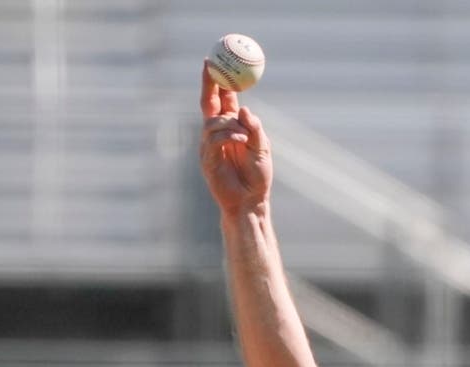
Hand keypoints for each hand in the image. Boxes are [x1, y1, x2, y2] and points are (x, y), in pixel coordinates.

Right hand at [199, 61, 272, 215]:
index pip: (220, 99)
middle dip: (209, 84)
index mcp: (230, 128)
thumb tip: (243, 109)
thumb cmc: (257, 176)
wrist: (251, 202)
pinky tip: (242, 140)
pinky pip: (214, 140)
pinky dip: (229, 136)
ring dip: (230, 124)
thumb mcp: (262, 148)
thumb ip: (254, 128)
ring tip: (245, 136)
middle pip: (208, 104)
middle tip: (211, 67)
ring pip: (213, 122)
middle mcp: (216, 134)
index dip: (216, 81)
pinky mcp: (207, 160)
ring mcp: (209, 146)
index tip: (214, 61)